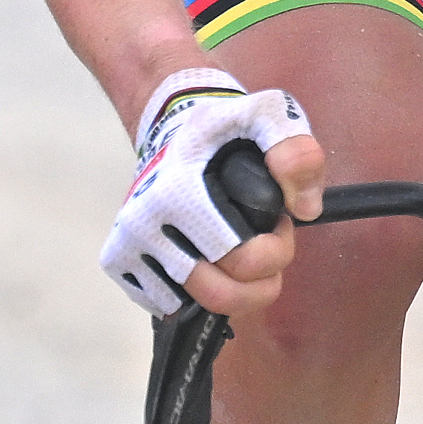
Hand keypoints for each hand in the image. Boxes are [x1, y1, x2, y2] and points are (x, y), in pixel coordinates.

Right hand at [100, 68, 317, 321]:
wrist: (168, 127)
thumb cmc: (222, 129)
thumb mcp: (267, 116)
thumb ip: (295, 151)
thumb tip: (304, 209)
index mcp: (177, 194)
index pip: (241, 260)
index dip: (276, 251)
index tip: (279, 223)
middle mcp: (143, 226)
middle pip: (219, 295)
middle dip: (259, 282)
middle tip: (264, 249)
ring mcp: (126, 247)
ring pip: (194, 307)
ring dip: (232, 291)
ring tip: (238, 252)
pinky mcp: (118, 264)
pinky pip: (168, 306)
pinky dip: (196, 296)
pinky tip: (207, 262)